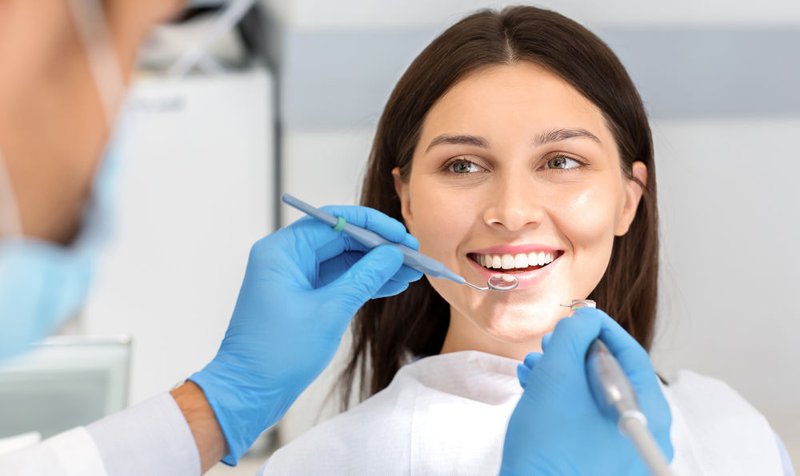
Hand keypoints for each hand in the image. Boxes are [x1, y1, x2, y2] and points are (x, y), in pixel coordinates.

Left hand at [189, 206, 421, 464]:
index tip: (402, 235)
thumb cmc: (278, 353)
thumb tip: (393, 255)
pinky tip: (392, 285)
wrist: (249, 392)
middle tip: (413, 255)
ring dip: (375, 267)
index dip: (373, 226)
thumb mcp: (329, 312)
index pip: (334, 221)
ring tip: (411, 273)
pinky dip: (363, 283)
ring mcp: (294, 277)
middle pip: (340, 239)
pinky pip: (337, 280)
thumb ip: (364, 278)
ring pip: (342, 261)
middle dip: (378, 247)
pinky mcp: (302, 297)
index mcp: (282, 251)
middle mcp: (286, 258)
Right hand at [500, 308, 672, 474]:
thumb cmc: (547, 445)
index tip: (577, 317)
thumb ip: (573, 336)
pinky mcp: (601, 462)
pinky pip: (589, 419)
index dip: (600, 328)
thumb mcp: (558, 375)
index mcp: (648, 413)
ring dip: (563, 375)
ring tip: (534, 368)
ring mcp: (625, 452)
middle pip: (614, 376)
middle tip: (549, 344)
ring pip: (596, 397)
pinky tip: (536, 389)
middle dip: (574, 353)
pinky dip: (564, 400)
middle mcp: (645, 435)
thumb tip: (585, 320)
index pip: (631, 355)